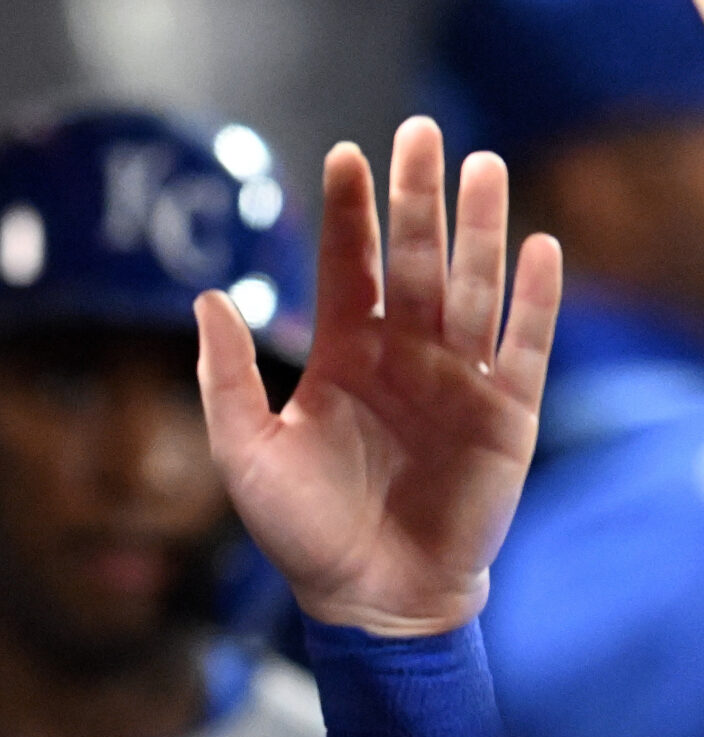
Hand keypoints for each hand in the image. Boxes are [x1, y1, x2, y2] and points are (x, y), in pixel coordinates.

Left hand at [197, 117, 562, 634]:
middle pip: (413, 259)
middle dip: (415, 198)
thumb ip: (224, 378)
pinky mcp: (505, 414)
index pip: (347, 267)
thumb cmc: (301, 533)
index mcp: (342, 356)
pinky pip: (525, 346)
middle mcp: (402, 355)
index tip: (344, 157)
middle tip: (419, 132)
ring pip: (473, 287)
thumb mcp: (244, 453)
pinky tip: (536, 249)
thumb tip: (205, 297)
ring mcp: (456, 379)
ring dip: (479, 229)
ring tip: (479, 168)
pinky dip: (534, 300)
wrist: (369, 600)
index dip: (347, 213)